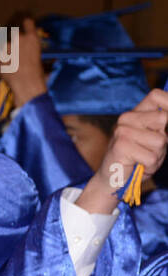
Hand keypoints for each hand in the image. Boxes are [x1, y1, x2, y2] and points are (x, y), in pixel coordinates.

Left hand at [0, 17, 45, 106]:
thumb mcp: (39, 58)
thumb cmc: (37, 73)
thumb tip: (30, 50)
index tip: (24, 22)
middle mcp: (20, 38)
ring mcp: (8, 46)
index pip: (28, 23)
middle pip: (13, 34)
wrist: (27, 82)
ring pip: (5, 46)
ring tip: (14, 64)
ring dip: (7, 52)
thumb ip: (30, 50)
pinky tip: (8, 68)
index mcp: (33, 38)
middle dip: (13, 41)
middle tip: (16, 53)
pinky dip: (1, 61)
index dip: (25, 23)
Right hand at [76, 88, 167, 213]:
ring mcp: (122, 131)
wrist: (113, 180)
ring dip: (157, 155)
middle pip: (163, 118)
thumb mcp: (155, 138)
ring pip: (160, 141)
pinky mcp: (120, 145)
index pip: (156, 95)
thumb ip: (162, 125)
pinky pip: (151, 157)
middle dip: (164, 139)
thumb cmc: (138, 159)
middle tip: (150, 149)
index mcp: (135, 113)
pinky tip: (137, 165)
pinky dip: (149, 165)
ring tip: (143, 158)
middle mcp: (126, 119)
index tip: (165, 126)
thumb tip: (167, 118)